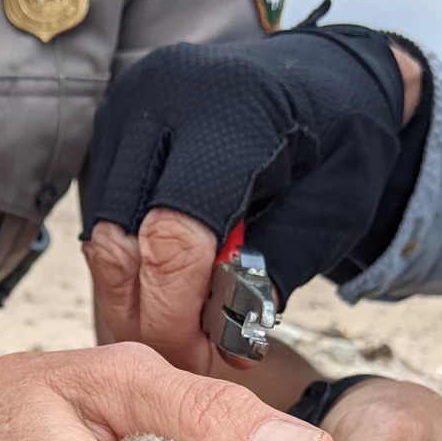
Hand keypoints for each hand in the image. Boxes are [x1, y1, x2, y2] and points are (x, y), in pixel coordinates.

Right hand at [83, 24, 416, 372]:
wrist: (326, 81)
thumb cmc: (340, 144)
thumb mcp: (329, 215)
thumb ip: (270, 275)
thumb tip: (218, 343)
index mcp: (229, 113)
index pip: (173, 237)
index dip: (177, 315)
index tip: (199, 359)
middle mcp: (162, 101)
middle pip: (120, 243)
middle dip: (149, 316)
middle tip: (188, 359)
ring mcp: (127, 113)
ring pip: (101, 239)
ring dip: (135, 298)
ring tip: (182, 329)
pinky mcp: (112, 133)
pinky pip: (102, 222)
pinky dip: (132, 269)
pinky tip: (170, 290)